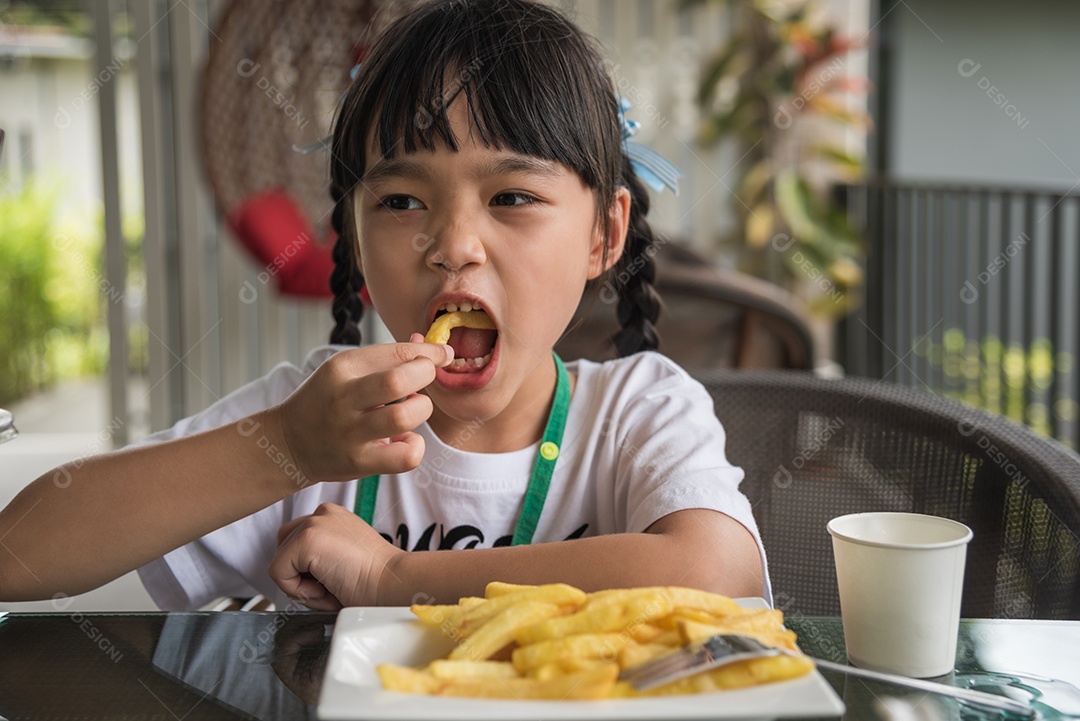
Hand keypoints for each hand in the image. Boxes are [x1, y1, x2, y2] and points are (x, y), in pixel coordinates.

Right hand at [266, 339, 452, 483]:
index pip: (397, 352)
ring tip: (411, 409)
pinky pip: (405, 456)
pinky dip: (415, 446)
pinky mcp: (360, 462)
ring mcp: (351, 433)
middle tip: (424, 379)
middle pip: (398, 381)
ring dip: (421, 409)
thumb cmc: (328, 399)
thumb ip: (389, 358)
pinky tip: (404, 439)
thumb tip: (434, 348)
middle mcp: (344, 398)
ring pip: (404, 417)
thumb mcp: (347, 369)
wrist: (289, 443)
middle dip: (425, 375)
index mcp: (342, 368)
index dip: (429, 352)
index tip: (441, 355)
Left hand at [269, 503, 402, 609]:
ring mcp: (313, 524)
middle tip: (329, 587)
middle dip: (300, 576)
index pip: (295, 542)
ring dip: (301, 586)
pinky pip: (278, 574)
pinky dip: (297, 591)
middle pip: (283, 550)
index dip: (307, 571)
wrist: (392, 583)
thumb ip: (320, 555)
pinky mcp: (306, 540)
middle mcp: (321, 513)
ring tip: (331, 588)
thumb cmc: (376, 580)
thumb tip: (293, 572)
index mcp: (332, 516)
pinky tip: (326, 588)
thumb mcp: (344, 557)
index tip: (334, 579)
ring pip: (280, 563)